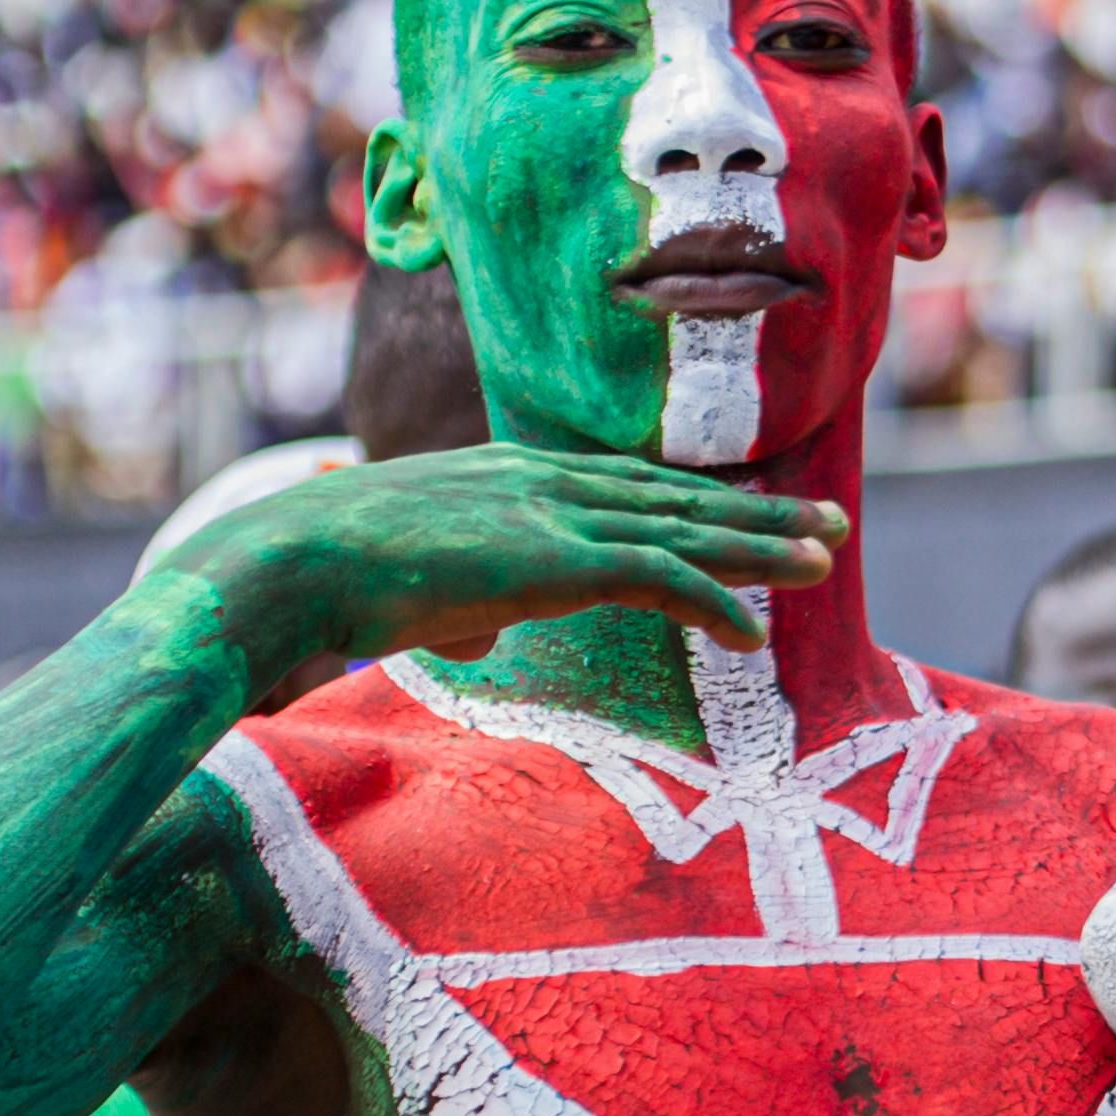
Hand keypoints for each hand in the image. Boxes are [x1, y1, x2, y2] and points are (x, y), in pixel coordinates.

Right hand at [173, 441, 846, 700]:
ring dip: (760, 546)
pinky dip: (712, 601)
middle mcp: (542, 482)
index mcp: (510, 477)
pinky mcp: (556, 560)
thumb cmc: (328, 578)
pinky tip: (751, 632)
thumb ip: (464, 604)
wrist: (290, 559)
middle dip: (754, 509)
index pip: (625, 485)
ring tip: (825, 555)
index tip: (747, 507)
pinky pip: (658, 579)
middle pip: (673, 495)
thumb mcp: (414, 585)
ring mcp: (552, 515)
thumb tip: (481, 638)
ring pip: (683, 530)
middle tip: (825, 518)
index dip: (693, 500)